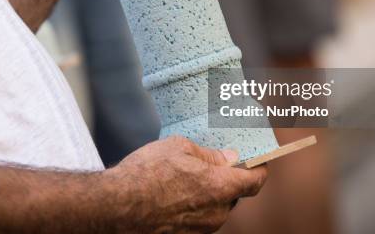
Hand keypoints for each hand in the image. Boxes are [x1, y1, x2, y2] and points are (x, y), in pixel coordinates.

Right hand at [104, 136, 267, 232]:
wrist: (115, 206)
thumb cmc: (146, 173)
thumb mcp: (179, 148)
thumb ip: (209, 155)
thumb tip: (227, 158)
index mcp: (221, 187)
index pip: (255, 181)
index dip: (259, 168)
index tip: (257, 159)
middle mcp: (216, 213)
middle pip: (234, 194)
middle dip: (226, 178)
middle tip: (211, 161)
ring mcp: (200, 228)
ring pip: (215, 206)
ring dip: (208, 191)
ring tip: (184, 175)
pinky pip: (198, 216)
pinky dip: (193, 203)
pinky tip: (173, 190)